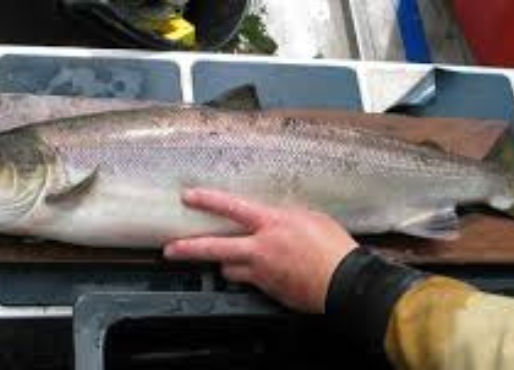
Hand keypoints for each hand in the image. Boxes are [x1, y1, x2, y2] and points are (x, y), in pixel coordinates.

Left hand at [164, 189, 357, 312]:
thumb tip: (274, 219)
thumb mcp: (310, 218)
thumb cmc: (334, 247)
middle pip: (215, 248)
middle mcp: (261, 248)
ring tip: (232, 260)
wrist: (344, 282)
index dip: (208, 200)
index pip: (232, 208)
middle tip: (169, 249)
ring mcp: (262, 272)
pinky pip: (250, 282)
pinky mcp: (268, 290)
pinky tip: (264, 273)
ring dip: (228, 264)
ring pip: (229, 269)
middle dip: (188, 248)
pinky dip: (250, 277)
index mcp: (272, 224)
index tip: (188, 197)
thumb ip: (284, 218)